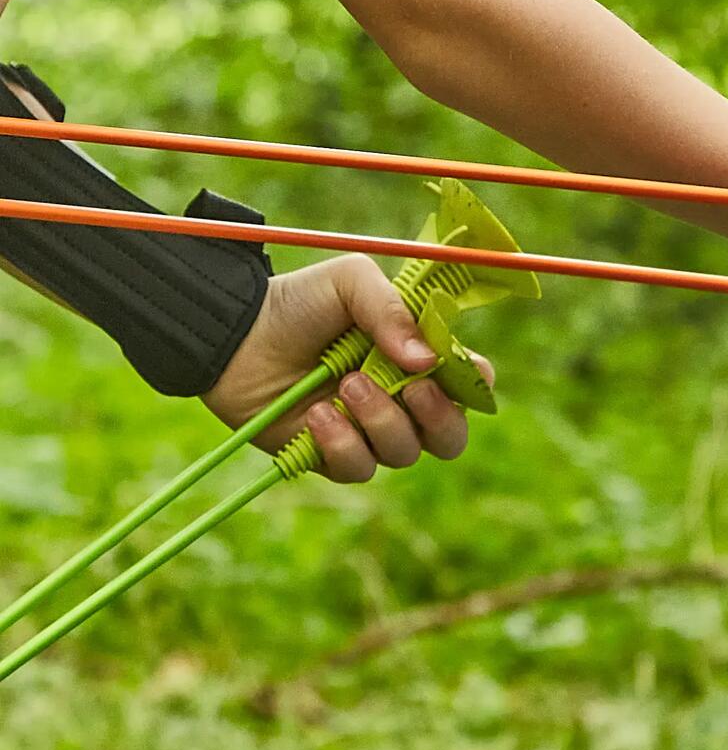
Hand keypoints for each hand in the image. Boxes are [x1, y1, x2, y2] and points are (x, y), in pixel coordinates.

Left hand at [203, 253, 494, 484]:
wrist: (232, 335)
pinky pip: (357, 467)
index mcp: (415, 354)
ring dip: (381, 420)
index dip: (472, 384)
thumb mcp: (349, 282)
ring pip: (404, 451)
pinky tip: (317, 414)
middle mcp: (399, 397)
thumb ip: (392, 311)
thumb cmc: (297, 301)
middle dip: (438, 417)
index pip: (468, 381)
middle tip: (413, 389)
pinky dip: (342, 443)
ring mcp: (365, 430)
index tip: (455, 369)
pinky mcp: (329, 455)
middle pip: (449, 435)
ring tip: (345, 385)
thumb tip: (428, 361)